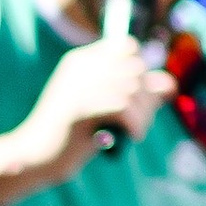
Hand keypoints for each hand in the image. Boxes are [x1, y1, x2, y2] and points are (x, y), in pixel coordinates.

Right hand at [0, 35, 168, 189]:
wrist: (34, 158)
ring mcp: (77, 85)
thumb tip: (170, 84)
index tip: (136, 97)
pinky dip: (134, 123)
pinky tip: (128, 136)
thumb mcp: (107, 109)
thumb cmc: (72, 136)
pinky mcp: (77, 108)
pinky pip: (122, 106)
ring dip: (143, 115)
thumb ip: (136, 94)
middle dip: (147, 98)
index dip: (141, 70)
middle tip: (137, 121)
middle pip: (136, 68)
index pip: (128, 46)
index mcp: (83, 61)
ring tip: (134, 131)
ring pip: (133, 88)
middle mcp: (80, 67)